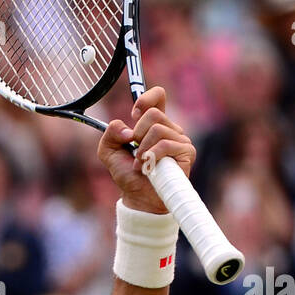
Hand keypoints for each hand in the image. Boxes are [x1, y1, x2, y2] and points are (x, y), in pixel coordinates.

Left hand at [98, 86, 195, 214]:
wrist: (138, 197)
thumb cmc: (127, 174)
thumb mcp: (108, 152)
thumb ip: (110, 133)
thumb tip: (127, 129)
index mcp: (153, 124)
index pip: (158, 97)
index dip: (146, 100)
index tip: (134, 114)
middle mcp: (169, 128)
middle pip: (153, 114)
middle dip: (137, 133)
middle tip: (135, 151)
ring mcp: (180, 139)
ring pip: (157, 129)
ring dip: (142, 149)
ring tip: (140, 163)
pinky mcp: (186, 152)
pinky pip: (165, 144)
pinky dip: (151, 157)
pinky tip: (148, 168)